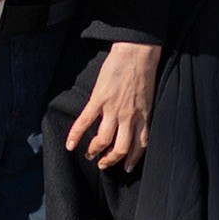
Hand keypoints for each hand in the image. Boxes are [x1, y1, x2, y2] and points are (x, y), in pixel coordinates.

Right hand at [69, 41, 159, 170]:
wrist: (137, 52)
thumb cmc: (145, 70)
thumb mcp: (148, 96)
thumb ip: (141, 112)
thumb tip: (135, 122)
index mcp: (143, 116)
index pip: (140, 145)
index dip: (133, 159)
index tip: (126, 167)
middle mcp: (129, 116)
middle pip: (121, 148)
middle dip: (111, 160)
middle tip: (103, 164)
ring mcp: (113, 109)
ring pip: (103, 140)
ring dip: (95, 151)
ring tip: (90, 155)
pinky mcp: (99, 99)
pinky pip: (85, 121)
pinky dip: (76, 135)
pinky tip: (70, 145)